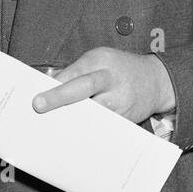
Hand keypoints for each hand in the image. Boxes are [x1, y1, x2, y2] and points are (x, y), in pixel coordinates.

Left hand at [31, 48, 174, 123]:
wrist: (155, 81)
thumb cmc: (119, 68)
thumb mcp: (98, 59)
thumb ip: (74, 70)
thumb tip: (48, 84)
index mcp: (101, 61)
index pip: (75, 72)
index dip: (56, 84)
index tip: (37, 96)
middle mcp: (110, 80)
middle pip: (83, 88)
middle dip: (60, 97)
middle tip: (39, 106)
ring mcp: (119, 101)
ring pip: (91, 112)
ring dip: (71, 117)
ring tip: (54, 124)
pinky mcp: (124, 118)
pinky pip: (101, 125)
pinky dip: (86, 128)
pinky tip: (74, 133)